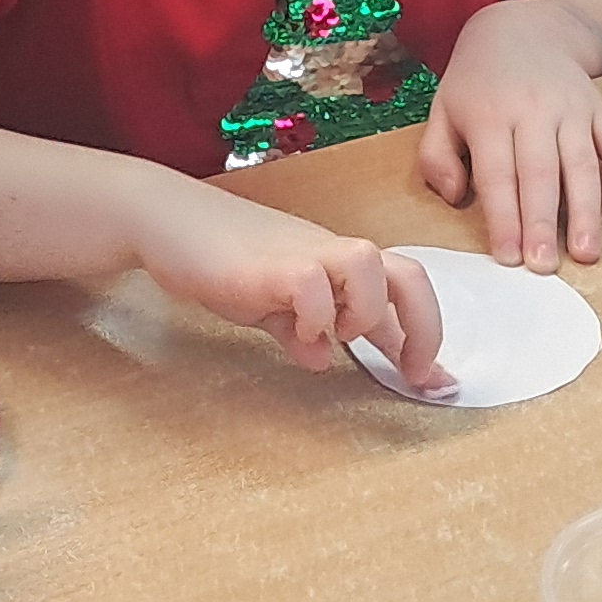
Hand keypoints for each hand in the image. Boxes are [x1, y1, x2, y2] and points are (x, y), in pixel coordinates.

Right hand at [130, 174, 447, 391]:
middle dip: (423, 328)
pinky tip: (298, 334)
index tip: (435, 382)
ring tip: (338, 335)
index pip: (398, 293)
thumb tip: (322, 359)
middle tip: (411, 371)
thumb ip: (298, 327)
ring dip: (366, 311)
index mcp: (336, 264)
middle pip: (408, 274)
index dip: (423, 339)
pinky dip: (315, 315)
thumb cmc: (219, 257)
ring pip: (371, 263)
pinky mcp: (268, 265)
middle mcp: (330, 255)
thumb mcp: (269, 302)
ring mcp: (302, 254)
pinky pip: (312, 282)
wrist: (166, 219)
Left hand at [419, 0, 601, 272]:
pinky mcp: (599, 107)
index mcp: (489, 114)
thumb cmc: (476, 83)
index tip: (507, 257)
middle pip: (540, 173)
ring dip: (586, 211)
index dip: (503, 217)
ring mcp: (571, 107)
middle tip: (545, 267)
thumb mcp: (442, 110)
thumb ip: (436, 157)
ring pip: (582, 163)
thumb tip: (455, 197)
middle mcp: (533, 109)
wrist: (521, 29)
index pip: (497, 174)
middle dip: (543, 223)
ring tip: (587, 253)